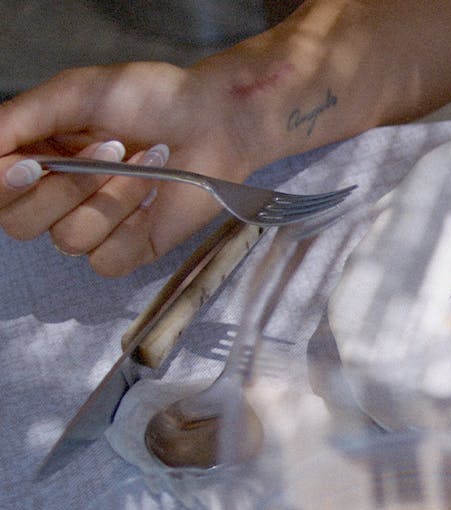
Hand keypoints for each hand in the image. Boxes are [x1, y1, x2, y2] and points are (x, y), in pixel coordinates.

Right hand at [0, 61, 265, 276]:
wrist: (214, 119)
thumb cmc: (150, 98)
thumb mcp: (74, 93)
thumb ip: (18, 119)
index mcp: (33, 156)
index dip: (4, 186)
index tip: (30, 167)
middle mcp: (57, 195)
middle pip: (21, 224)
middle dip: (67, 187)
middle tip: (110, 148)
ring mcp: (95, 224)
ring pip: (70, 239)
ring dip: (111, 199)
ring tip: (143, 164)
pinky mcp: (132, 247)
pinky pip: (107, 260)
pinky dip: (131, 226)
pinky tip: (153, 196)